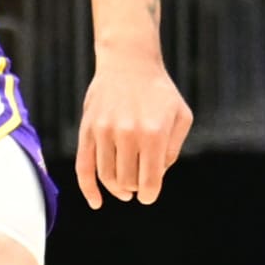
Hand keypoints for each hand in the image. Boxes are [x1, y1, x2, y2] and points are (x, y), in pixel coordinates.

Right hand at [76, 53, 192, 208]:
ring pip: (106, 177)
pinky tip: (96, 202)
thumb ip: (173, 150)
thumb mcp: (181, 117)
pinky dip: (88, 189)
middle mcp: (127, 134)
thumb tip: (155, 178)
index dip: (150, 194)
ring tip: (124, 189)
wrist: (129, 62)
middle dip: (134, 188)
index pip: (149, 181)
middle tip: (138, 183)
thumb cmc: (159, 92)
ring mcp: (104, 131)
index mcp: (153, 133)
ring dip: (116, 189)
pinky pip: (84, 167)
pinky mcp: (87, 129)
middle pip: (127, 182)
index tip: (149, 194)